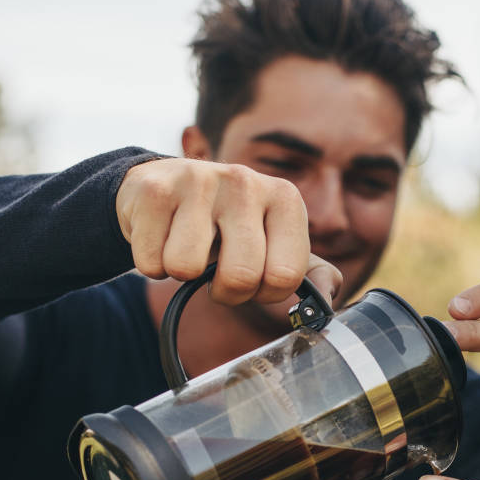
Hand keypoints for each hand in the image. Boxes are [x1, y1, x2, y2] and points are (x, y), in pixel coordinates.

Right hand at [115, 158, 341, 305]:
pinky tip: (162, 236)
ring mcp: (199, 180)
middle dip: (224, 292)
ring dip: (181, 273)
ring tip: (187, 247)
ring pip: (187, 269)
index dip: (263, 292)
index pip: (285, 277)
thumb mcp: (275, 244)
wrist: (162, 188)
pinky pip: (152, 262)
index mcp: (285, 198)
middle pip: (240, 277)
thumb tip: (327, 299)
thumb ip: (309, 274)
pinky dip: (151, 263)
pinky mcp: (154, 189)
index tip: (252, 279)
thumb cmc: (226, 226)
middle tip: (215, 273)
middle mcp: (246, 182)